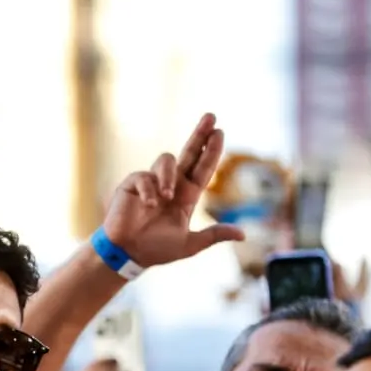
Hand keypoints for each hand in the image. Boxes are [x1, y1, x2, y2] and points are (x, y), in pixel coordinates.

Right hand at [102, 113, 244, 268]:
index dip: (211, 151)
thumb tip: (243, 236)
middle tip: (211, 117)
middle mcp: (171, 185)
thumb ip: (214, 236)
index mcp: (186, 196)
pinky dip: (149, 190)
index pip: (203, 169)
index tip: (220, 131)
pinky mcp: (132, 184)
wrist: (127, 254)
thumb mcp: (190, 244)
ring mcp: (152, 182)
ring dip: (169, 176)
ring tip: (167, 196)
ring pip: (166, 160)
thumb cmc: (156, 249)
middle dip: (200, 134)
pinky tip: (149, 205)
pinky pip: (144, 177)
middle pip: (189, 153)